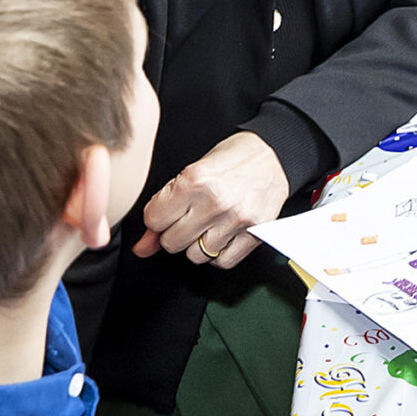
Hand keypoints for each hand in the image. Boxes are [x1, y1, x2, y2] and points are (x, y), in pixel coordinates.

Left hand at [136, 129, 289, 267]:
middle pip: (171, 242)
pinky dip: (217, 254)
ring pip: (195, 255)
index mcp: (195, 180)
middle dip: (174, 232)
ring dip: (196, 244)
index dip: (157, 217)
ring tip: (207, 224)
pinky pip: (222, 261)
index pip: (154, 220)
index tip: (168, 211)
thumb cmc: (233, 158)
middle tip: (188, 216)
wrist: (274, 154)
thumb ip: (165, 208)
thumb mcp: (193, 172)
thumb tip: (142, 246)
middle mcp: (215, 202)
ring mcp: (236, 220)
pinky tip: (220, 236)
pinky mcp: (254, 234)